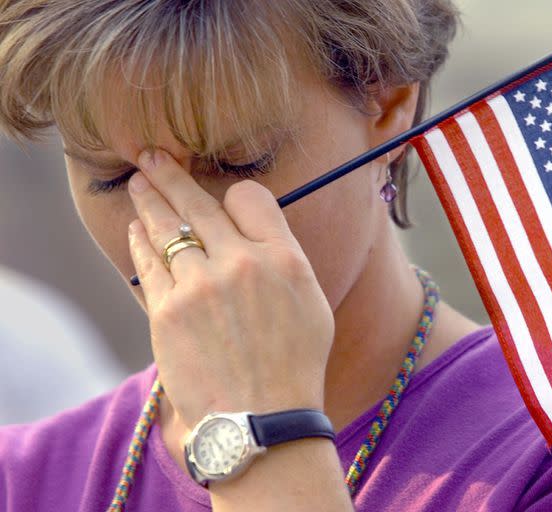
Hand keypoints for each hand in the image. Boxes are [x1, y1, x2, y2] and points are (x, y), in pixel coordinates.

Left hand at [126, 149, 333, 429]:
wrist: (260, 419)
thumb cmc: (294, 363)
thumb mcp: (312, 302)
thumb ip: (284, 256)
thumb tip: (253, 228)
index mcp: (284, 258)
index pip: (249, 197)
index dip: (236, 195)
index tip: (227, 201)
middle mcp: (241, 263)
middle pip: (197, 204)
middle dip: (170, 175)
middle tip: (152, 157)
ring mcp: (200, 287)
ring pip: (166, 229)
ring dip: (148, 200)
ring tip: (137, 182)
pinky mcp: (167, 312)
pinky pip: (149, 264)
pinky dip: (141, 242)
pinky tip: (136, 229)